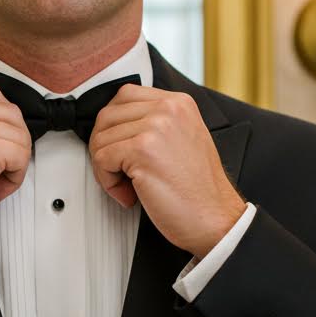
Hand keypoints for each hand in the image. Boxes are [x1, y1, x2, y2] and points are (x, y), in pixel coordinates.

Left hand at [88, 84, 245, 257]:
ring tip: (128, 186)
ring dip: (106, 168)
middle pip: (107, 116)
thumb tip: (117, 127)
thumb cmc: (198, 191)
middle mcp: (168, 109)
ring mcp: (155, 127)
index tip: (120, 150)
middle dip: (105, 148)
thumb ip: (156, 125)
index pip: (125, 96)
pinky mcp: (142, 150)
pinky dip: (108, 182)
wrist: (214, 219)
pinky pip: (101, 158)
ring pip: (101, 139)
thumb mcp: (183, 141)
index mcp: (178, 103)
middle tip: (119, 172)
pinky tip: (129, 194)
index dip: (114, 127)